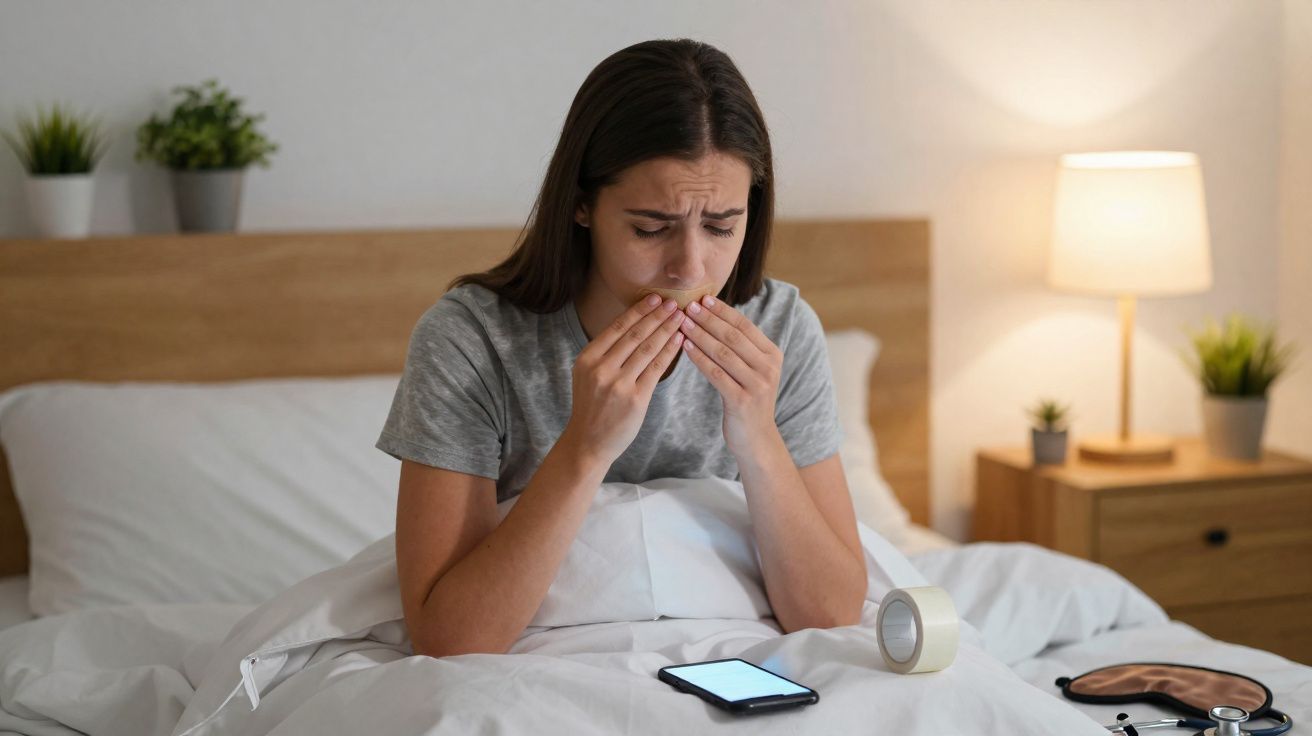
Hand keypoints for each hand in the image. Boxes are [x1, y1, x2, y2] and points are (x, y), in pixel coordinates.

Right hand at [563, 294, 685, 465]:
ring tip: (680, 317)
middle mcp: (601, 369)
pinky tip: (680, 340)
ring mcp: (618, 384)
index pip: (617, 327)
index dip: (638, 311)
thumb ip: (605, 354)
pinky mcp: (635, 399)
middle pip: (634, 335)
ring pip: (647, 349)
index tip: (655, 298)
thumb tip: (634, 325)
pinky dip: (669, 351)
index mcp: (587, 359)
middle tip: (673, 302)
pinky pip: (656, 369)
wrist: (588, 443)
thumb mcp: (587, 375)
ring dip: (666, 330)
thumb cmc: (591, 407)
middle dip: (656, 316)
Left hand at [677, 294, 783, 456]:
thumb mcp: (752, 370)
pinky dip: (699, 359)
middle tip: (687, 306)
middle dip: (708, 319)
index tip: (702, 298)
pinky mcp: (742, 401)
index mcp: (772, 354)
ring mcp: (757, 385)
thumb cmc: (747, 399)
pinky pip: (716, 374)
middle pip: (733, 337)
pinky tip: (685, 348)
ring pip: (723, 353)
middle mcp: (768, 367)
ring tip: (682, 323)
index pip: (744, 325)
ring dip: (700, 336)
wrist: (756, 439)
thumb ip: (741, 347)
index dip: (722, 311)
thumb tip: (715, 316)